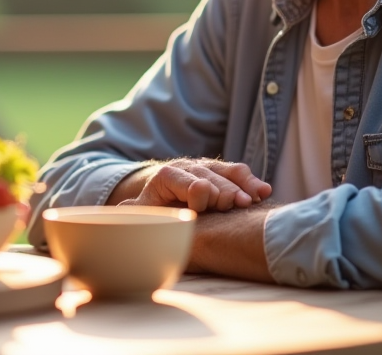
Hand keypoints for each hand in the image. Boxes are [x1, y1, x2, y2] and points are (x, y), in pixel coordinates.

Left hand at [117, 158, 271, 211]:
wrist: (164, 194)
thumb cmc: (154, 209)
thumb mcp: (141, 211)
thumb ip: (132, 212)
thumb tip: (118, 213)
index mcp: (166, 177)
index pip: (184, 179)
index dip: (195, 192)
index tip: (202, 207)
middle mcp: (188, 167)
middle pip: (209, 175)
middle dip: (222, 191)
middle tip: (235, 205)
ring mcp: (207, 168)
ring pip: (226, 172)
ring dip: (241, 186)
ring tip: (252, 200)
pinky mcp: (222, 173)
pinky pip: (238, 173)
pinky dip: (250, 182)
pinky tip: (263, 192)